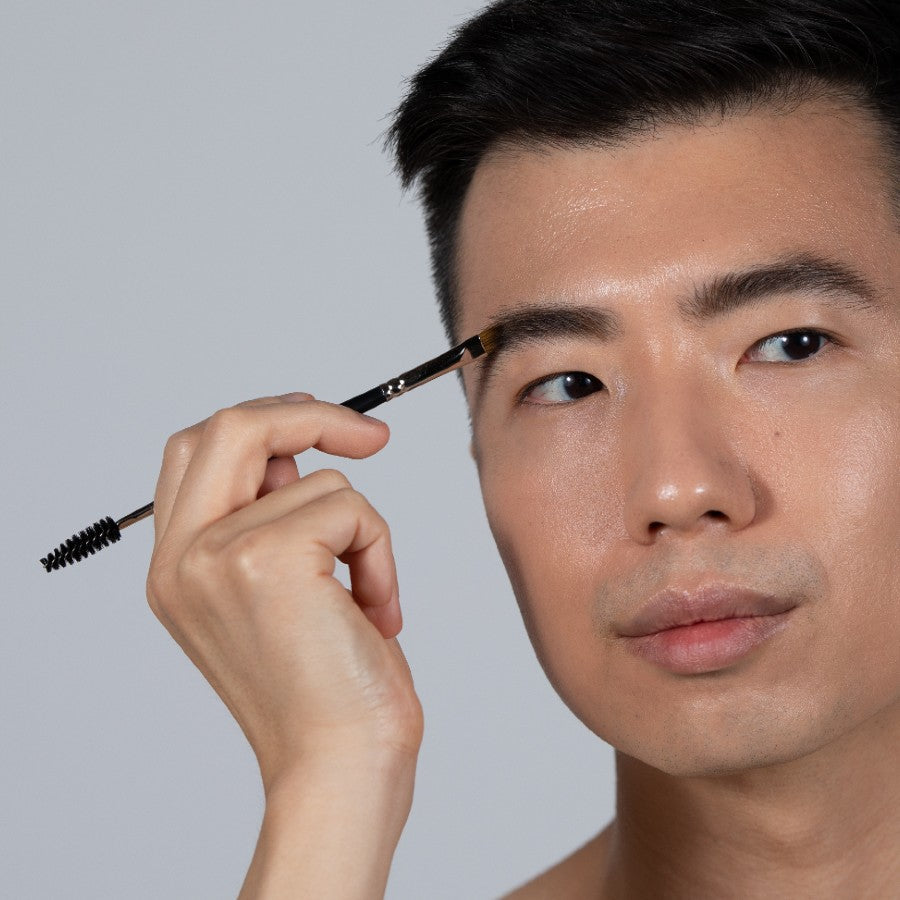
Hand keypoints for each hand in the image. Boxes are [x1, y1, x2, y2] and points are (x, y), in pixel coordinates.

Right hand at [146, 393, 423, 794]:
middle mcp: (181, 559)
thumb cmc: (323, 689)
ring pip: (317, 478)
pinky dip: (379, 553)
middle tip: (370, 436)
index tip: (321, 425)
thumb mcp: (276, 595)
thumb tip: (296, 456)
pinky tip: (373, 610)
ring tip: (365, 598)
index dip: (262, 423)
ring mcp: (216, 556)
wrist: (339, 766)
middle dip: (308, 414)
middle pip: (231, 426)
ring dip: (363, 532)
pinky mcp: (267, 559)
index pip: (196, 451)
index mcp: (175, 566)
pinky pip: (350, 508)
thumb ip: (267, 518)